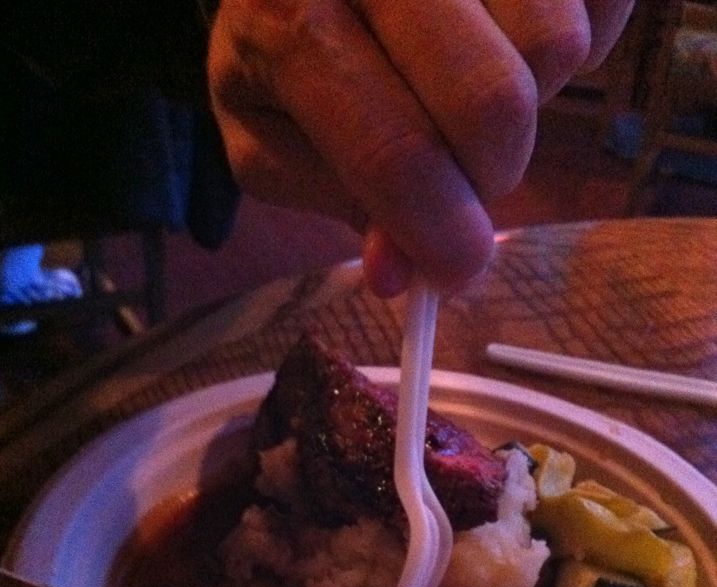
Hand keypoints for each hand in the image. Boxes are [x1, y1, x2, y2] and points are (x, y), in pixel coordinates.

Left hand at [207, 0, 633, 295]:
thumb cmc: (285, 54)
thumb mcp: (274, 137)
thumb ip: (340, 200)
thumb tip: (402, 275)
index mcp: (286, 23)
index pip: (392, 152)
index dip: (440, 232)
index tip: (458, 271)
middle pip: (492, 103)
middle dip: (492, 173)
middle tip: (465, 174)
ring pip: (554, 46)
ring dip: (531, 97)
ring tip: (471, 81)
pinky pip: (598, 3)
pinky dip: (575, 35)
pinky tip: (511, 36)